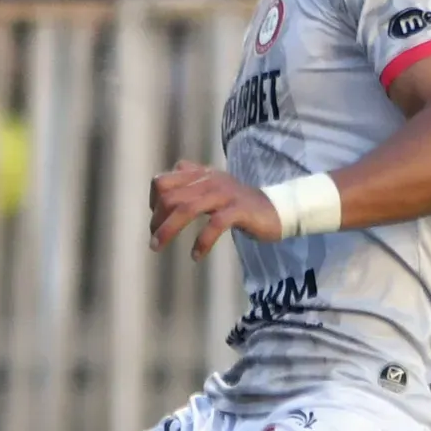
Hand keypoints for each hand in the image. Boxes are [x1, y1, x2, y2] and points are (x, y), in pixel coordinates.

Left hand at [149, 160, 279, 258]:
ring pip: (186, 209)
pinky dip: (202, 242)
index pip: (163, 181)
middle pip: (170, 197)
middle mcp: (209, 180)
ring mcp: (224, 194)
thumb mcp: (211, 188)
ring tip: (159, 247)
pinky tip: (196, 256)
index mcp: (200, 175)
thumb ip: (188, 185)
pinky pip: (214, 225)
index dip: (153, 201)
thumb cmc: (238, 203)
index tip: (156, 219)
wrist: (276, 208)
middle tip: (155, 241)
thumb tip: (159, 189)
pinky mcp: (238, 210)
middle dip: (157, 221)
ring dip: (168, 230)